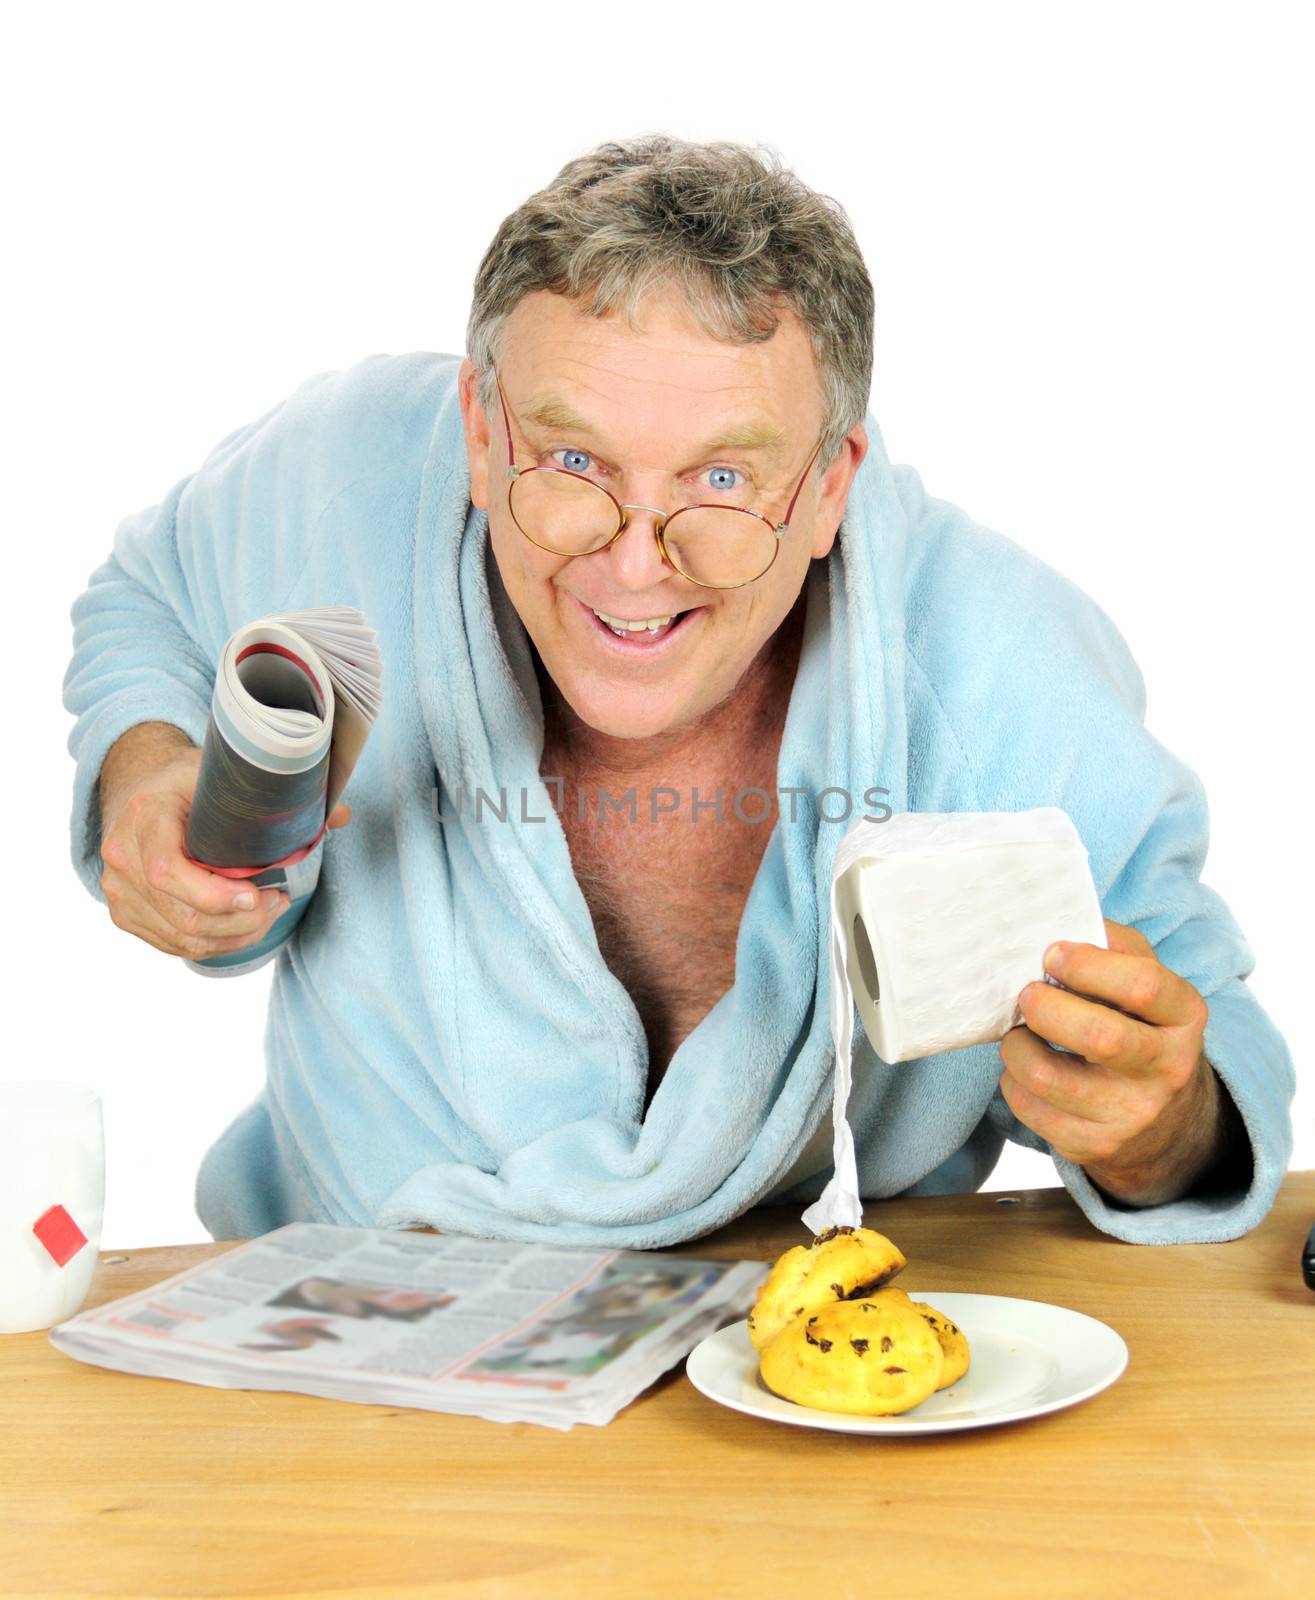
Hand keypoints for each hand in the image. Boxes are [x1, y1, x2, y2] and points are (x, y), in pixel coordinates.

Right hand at [99, 730, 350, 961]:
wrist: (141, 788)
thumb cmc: (188, 781)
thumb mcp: (223, 774)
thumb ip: (279, 794)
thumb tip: (341, 815)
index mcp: (144, 817)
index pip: (169, 873)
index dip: (216, 895)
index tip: (259, 894)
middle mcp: (122, 858)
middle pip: (184, 916)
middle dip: (243, 921)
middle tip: (278, 902)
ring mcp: (119, 892)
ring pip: (183, 938)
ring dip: (236, 936)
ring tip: (268, 912)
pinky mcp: (127, 914)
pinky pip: (175, 945)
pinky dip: (216, 942)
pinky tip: (243, 925)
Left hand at [998, 918, 1217, 1204]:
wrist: (1164, 1122)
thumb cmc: (1139, 1027)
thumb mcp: (1147, 981)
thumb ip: (1113, 946)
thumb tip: (1060, 919)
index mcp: (1185, 1016)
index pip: (1142, 985)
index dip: (1087, 964)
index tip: (1052, 954)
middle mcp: (1167, 1069)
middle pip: (1098, 1036)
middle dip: (1045, 1007)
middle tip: (1027, 995)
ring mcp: (1133, 1114)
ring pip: (1048, 1076)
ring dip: (1015, 1046)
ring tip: (1019, 1033)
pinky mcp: (1095, 1145)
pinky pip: (1030, 1108)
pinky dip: (1012, 1081)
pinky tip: (1025, 1069)